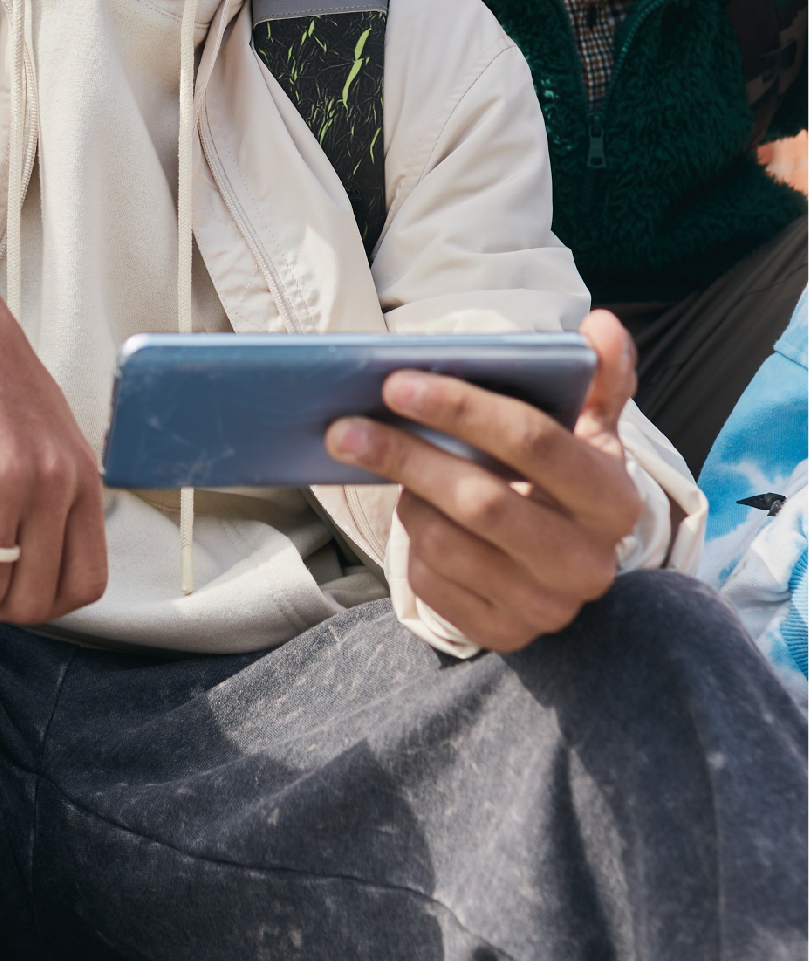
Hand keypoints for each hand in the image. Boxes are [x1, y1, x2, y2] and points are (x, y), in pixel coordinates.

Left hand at [324, 311, 640, 653]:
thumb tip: (602, 325)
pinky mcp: (503, 635)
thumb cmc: (565, 481)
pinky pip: (433, 583)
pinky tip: (415, 514)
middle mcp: (587, 564)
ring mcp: (545, 607)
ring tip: (390, 465)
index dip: (464, 409)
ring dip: (408, 497)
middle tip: (345, 427)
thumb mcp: (591, 430)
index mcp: (614, 500)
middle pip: (482, 500)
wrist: (566, 566)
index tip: (396, 383)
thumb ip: (600, 378)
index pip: (534, 442)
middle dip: (407, 456)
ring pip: (448, 542)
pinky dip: (412, 544)